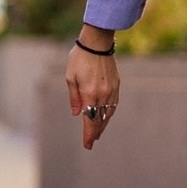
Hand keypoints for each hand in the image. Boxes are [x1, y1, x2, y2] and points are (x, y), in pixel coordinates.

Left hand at [65, 29, 119, 151]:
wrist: (97, 43)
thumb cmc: (79, 58)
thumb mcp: (70, 77)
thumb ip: (74, 97)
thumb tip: (77, 114)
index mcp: (89, 94)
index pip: (90, 121)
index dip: (88, 134)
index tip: (87, 145)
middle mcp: (103, 95)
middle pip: (100, 120)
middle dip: (95, 133)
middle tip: (91, 142)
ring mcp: (111, 90)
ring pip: (108, 114)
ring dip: (102, 125)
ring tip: (97, 133)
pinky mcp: (116, 85)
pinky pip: (113, 105)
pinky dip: (109, 114)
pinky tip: (105, 117)